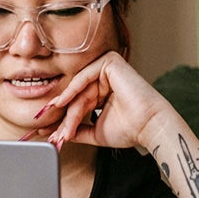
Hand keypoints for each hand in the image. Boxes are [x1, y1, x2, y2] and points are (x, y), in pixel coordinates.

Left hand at [33, 53, 175, 152]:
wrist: (149, 127)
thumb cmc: (130, 130)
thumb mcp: (95, 132)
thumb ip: (77, 130)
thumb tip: (57, 136)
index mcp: (103, 92)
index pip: (78, 103)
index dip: (64, 120)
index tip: (49, 133)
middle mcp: (105, 79)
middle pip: (77, 97)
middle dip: (64, 118)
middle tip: (53, 135)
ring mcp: (108, 69)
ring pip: (79, 90)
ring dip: (70, 110)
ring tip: (63, 129)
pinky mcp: (110, 62)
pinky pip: (85, 76)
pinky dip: (73, 90)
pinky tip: (62, 104)